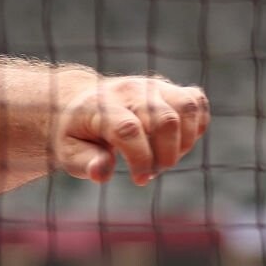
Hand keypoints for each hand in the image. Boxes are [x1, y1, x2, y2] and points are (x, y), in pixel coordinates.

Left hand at [55, 75, 209, 185]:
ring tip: (165, 157)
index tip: (140, 179)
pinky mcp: (170, 88)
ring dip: (185, 142)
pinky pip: (196, 102)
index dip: (141, 159)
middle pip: (165, 120)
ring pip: (187, 108)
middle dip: (165, 155)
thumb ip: (85, 163)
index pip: (129, 130)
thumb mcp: (68, 151)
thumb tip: (101, 174)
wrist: (80, 101)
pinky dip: (196, 126)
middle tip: (151, 171)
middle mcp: (131, 90)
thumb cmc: (76, 132)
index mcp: (102, 107)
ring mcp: (153, 86)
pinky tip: (178, 142)